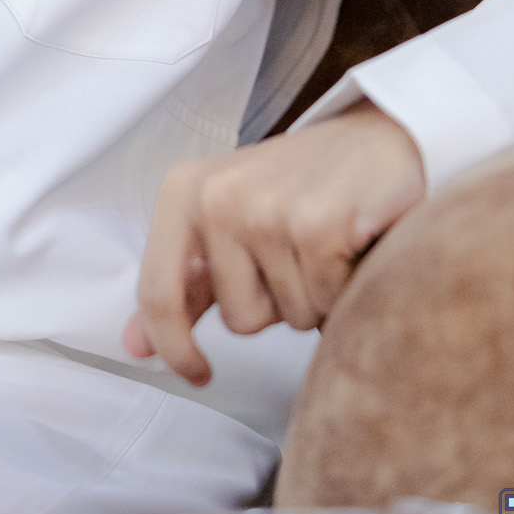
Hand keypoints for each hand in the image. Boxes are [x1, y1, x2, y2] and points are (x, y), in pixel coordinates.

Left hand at [122, 104, 425, 384]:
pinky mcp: (318, 225)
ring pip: (291, 317)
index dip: (174, 349)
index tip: (197, 373)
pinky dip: (348, 286)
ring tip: (327, 243)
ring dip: (317, 295)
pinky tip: (353, 242)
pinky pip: (329, 303)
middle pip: (239, 321)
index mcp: (183, 193)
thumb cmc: (302, 187)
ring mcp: (266, 209)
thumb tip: (134, 344)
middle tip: (298, 250)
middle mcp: (217, 196)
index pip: (158, 294)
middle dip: (278, 303)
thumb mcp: (228, 225)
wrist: (380, 140)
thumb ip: (184, 286)